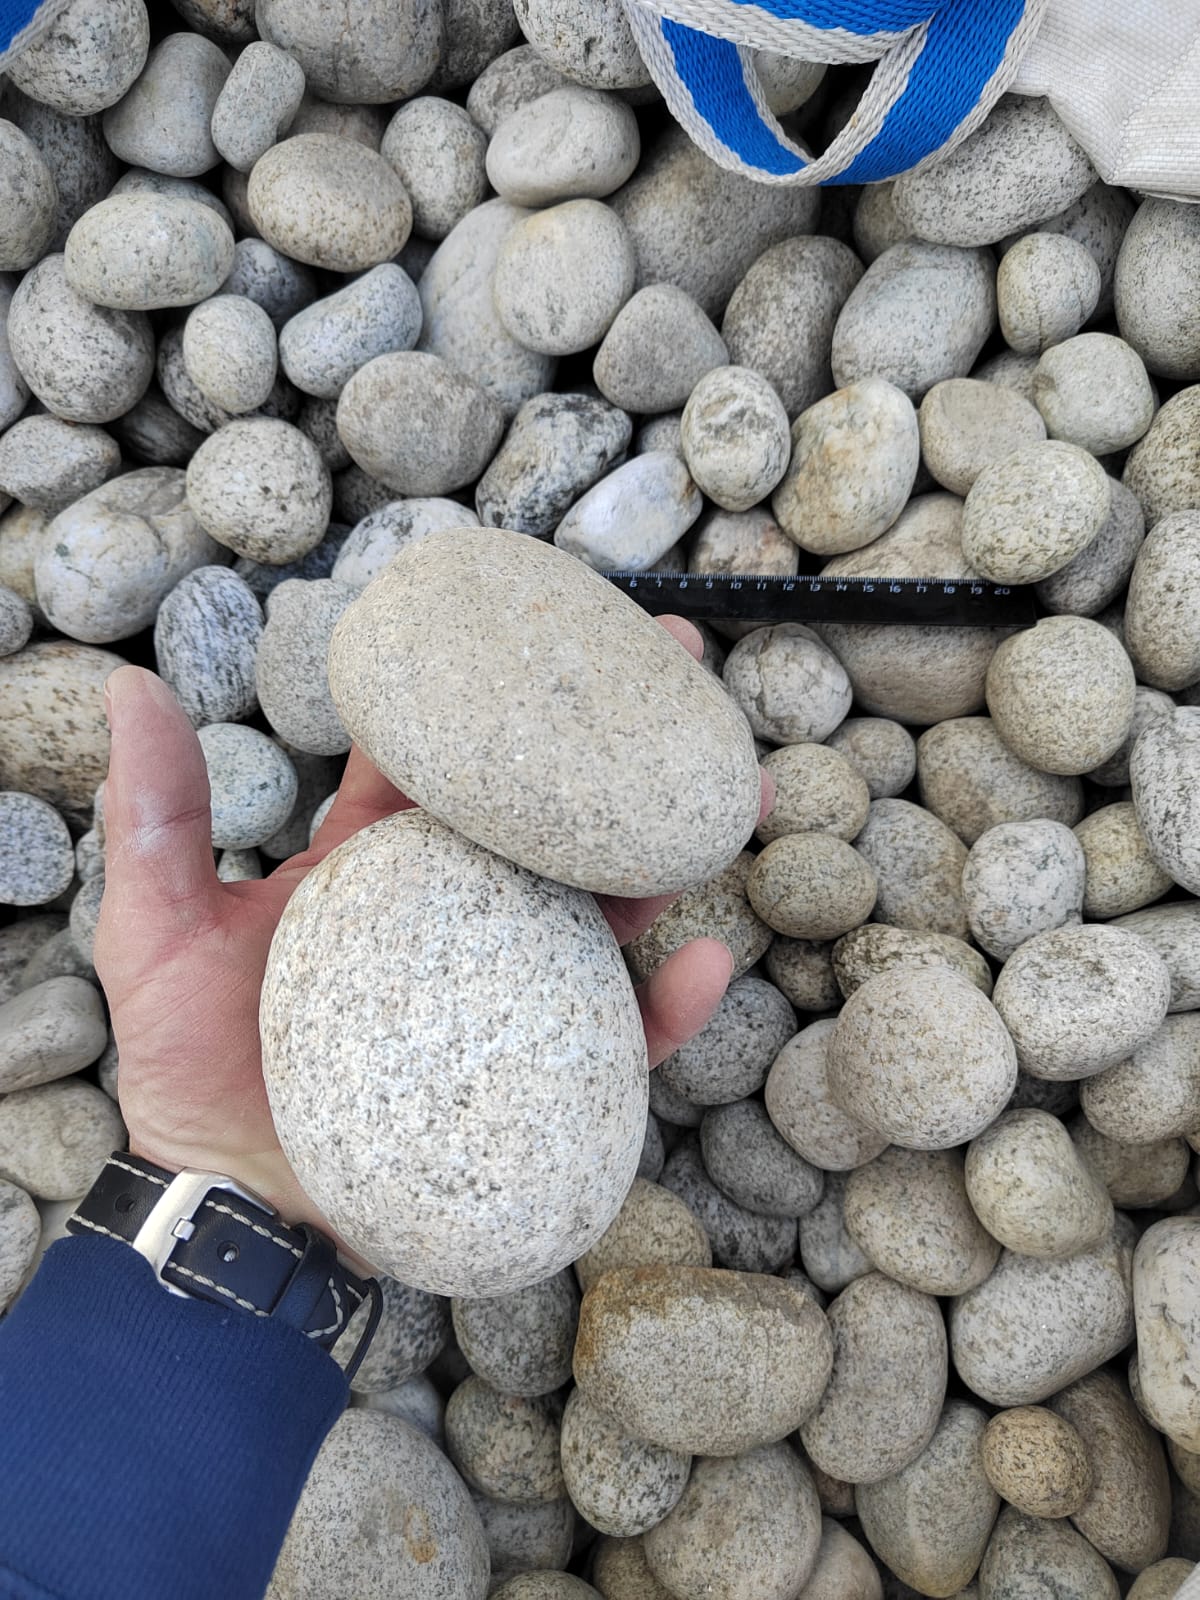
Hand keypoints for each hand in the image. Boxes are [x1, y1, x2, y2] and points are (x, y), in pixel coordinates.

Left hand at [95, 621, 767, 1250]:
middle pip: (553, 813)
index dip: (498, 684)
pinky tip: (701, 962)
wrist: (237, 1207)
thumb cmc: (194, 1071)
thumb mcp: (157, 936)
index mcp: (382, 862)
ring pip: (611, 908)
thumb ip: (159, 819)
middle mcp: (459, 912)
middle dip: (623, 741)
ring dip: (676, 852)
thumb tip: (135, 689)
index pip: (449, 755)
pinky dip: (668, 1006)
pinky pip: (620, 1040)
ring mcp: (510, 992)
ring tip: (735, 798)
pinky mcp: (540, 1078)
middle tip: (686, 672)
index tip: (554, 618)